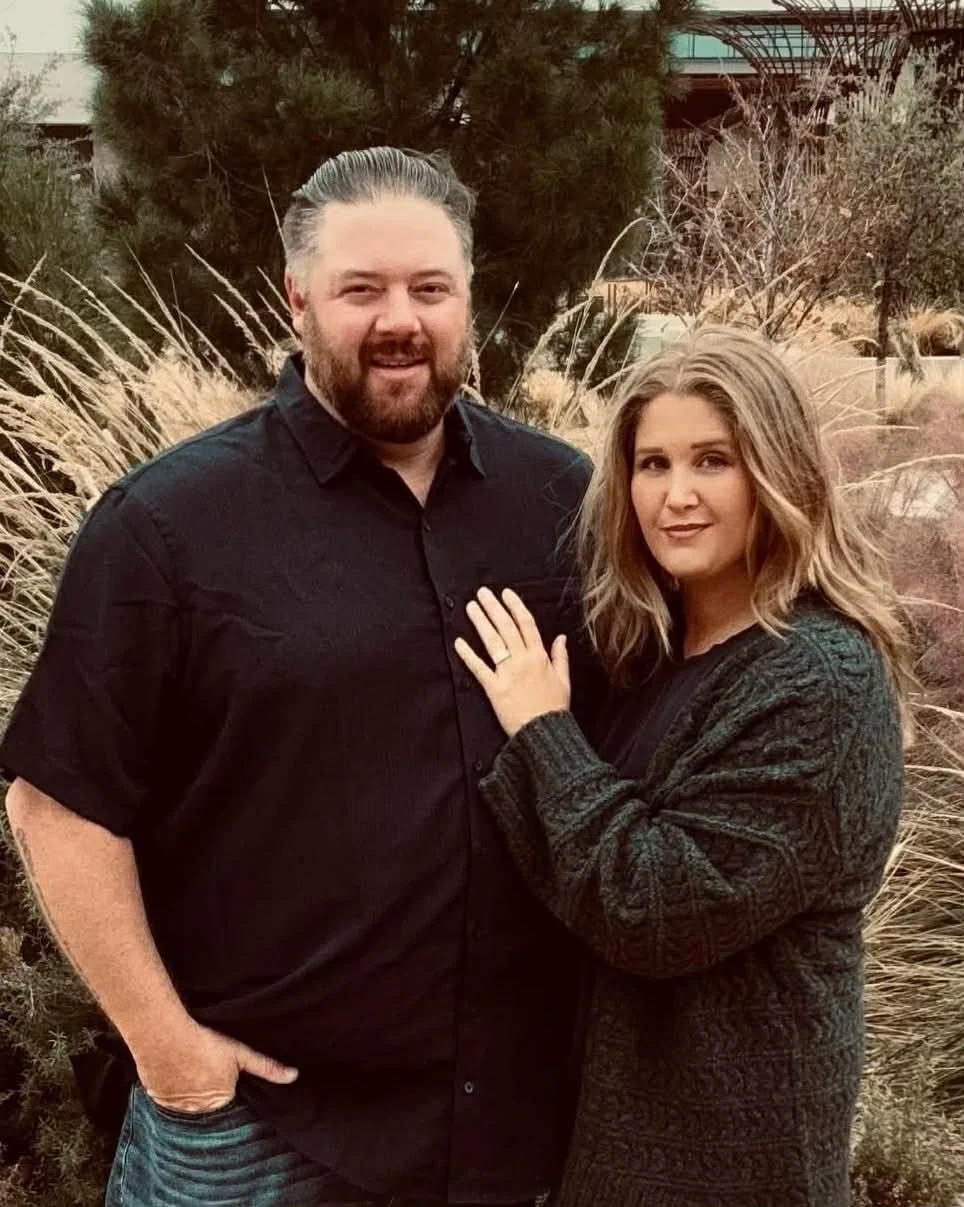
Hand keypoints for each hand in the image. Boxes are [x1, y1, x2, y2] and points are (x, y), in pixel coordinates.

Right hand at [132, 1018, 297, 1113]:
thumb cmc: (205, 1043)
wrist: (165, 1037)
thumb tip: (293, 1076)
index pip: (228, 1097)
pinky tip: (173, 1070)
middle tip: (203, 1063)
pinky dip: (171, 1088)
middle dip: (208, 1088)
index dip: (226, 1081)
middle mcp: (199, 1111)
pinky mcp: (158, 1100)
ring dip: (188, 1089)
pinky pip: (168, 1099)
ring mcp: (177, 1108)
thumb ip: (267, 1068)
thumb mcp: (241, 1053)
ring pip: (187, 1102)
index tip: (220, 1067)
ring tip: (188, 1065)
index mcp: (221, 1101)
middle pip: (208, 1102)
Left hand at [454, 586, 569, 736]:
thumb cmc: (554, 708)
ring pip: (493, 642)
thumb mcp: (564, 680)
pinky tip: (458, 642)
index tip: (505, 593)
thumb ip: (560, 656)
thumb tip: (561, 637)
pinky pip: (479, 668)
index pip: (526, 624)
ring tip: (471, 607)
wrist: (544, 732)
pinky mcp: (494, 689)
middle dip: (493, 608)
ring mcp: (507, 673)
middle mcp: (522, 660)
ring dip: (481, 622)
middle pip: (506, 627)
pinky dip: (468, 655)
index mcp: (539, 657)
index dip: (515, 606)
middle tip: (482, 593)